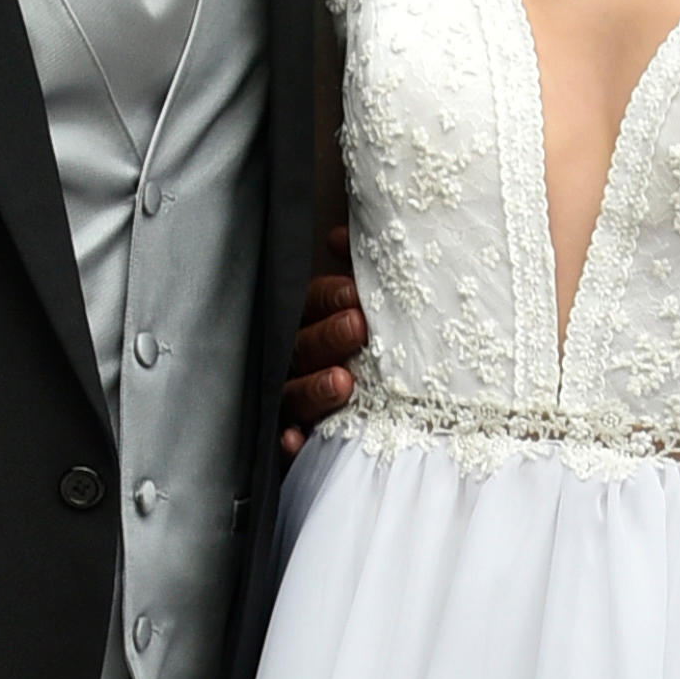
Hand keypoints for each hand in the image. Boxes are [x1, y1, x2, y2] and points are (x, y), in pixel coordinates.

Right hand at [283, 229, 365, 451]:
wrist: (394, 414)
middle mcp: (296, 358)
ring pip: (292, 391)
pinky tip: (295, 440)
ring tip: (342, 383)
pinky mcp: (295, 435)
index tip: (355, 293)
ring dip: (314, 387)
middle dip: (328, 337)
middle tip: (358, 327)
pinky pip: (285, 439)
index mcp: (312, 321)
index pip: (311, 302)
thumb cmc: (370, 345)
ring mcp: (292, 397)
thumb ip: (357, 267)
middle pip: (302, 345)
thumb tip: (338, 237)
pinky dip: (288, 441)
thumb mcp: (368, 304)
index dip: (330, 297)